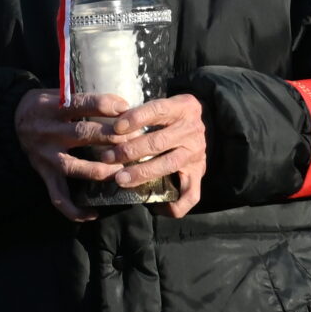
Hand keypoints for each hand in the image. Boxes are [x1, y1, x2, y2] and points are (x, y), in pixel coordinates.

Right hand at [15, 88, 132, 221]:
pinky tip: (93, 213)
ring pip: (75, 167)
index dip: (103, 105)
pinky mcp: (44, 174)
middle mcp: (49, 131)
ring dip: (101, 171)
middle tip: (136, 139)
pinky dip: (74, 209)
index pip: (80, 103)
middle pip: (84, 134)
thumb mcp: (57, 92)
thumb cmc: (44, 105)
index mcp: (53, 106)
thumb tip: (120, 101)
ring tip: (122, 171)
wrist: (11, 121)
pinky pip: (58, 196)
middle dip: (113, 137)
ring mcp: (47, 155)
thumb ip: (83, 97)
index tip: (125, 107)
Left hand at [101, 93, 206, 218]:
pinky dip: (173, 205)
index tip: (116, 127)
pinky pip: (190, 195)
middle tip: (108, 157)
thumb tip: (111, 125)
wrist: (202, 123)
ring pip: (168, 165)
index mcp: (184, 107)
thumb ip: (142, 112)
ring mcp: (197, 154)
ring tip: (120, 178)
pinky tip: (153, 206)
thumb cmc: (171, 115)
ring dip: (142, 173)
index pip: (159, 109)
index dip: (137, 118)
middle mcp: (193, 130)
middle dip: (130, 150)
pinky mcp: (199, 174)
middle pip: (159, 141)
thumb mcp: (163, 105)